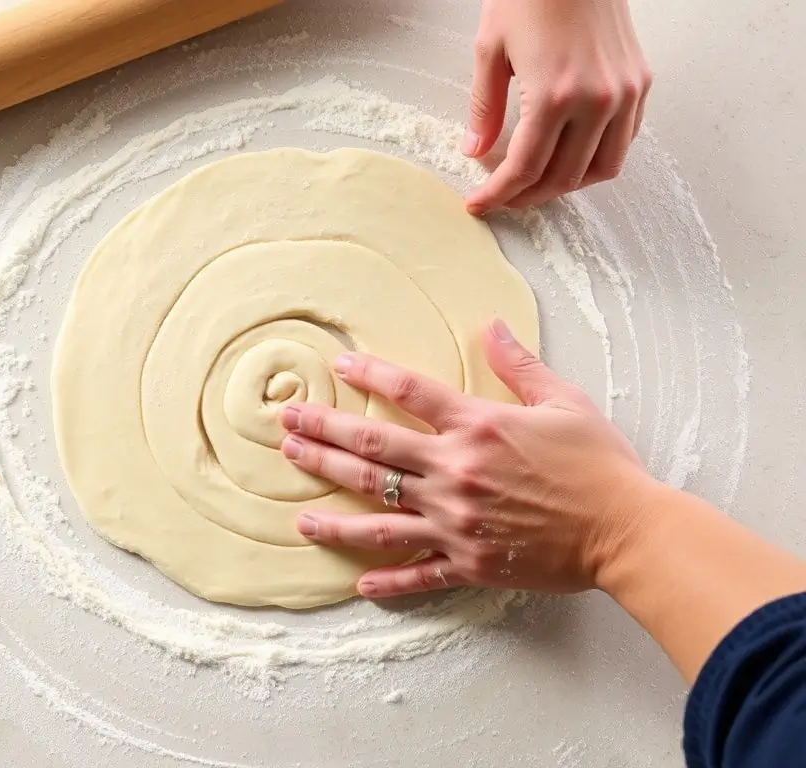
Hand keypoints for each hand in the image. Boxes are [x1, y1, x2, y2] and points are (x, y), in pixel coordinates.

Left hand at [279, 319, 653, 598]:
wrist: (629, 530)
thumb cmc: (600, 464)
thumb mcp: (564, 401)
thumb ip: (519, 364)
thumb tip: (491, 324)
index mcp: (478, 427)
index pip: (409, 391)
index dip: (368, 375)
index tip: (337, 367)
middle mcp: (455, 473)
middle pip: (373, 452)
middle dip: (322, 438)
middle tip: (284, 430)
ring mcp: (456, 522)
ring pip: (378, 517)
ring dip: (333, 515)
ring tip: (296, 513)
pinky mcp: (469, 563)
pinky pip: (418, 574)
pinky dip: (387, 581)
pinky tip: (356, 584)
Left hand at [463, 0, 651, 213]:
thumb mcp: (490, 50)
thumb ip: (484, 109)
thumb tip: (474, 150)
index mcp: (553, 95)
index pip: (524, 168)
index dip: (498, 194)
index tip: (478, 203)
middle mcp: (597, 100)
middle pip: (563, 177)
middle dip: (528, 196)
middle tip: (503, 196)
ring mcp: (625, 93)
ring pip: (602, 168)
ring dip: (567, 184)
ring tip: (537, 183)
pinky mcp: (640, 81)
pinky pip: (624, 139)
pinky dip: (597, 158)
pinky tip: (571, 155)